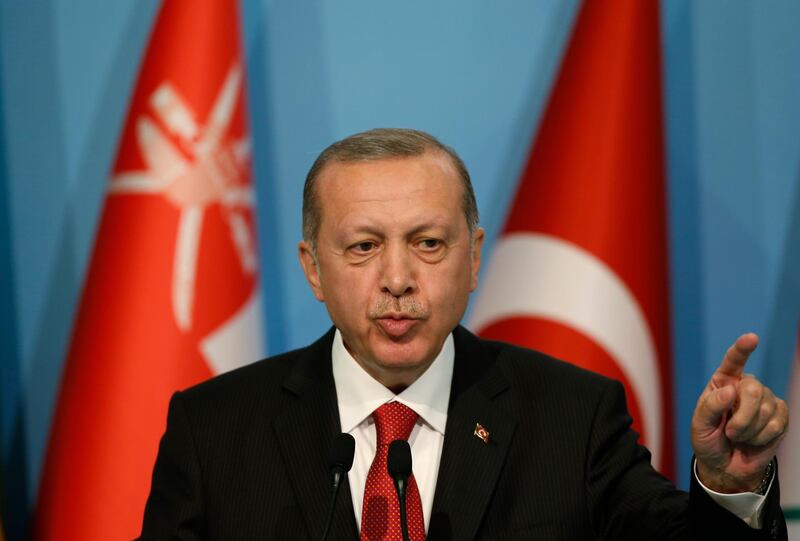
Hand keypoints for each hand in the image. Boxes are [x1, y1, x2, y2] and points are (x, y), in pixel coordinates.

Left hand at [691, 333, 788, 492]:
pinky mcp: (779, 416)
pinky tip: (752, 440)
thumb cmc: (708, 440)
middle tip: (730, 432)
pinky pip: (777, 422)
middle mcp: (745, 387)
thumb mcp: (700, 425)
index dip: (742, 349)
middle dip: (742, 416)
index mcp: (722, 382)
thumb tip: (730, 390)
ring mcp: (765, 400)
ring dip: (749, 430)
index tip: (751, 338)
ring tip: (738, 437)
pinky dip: (762, 436)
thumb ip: (711, 406)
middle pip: (754, 389)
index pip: (733, 361)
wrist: (725, 466)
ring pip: (767, 408)